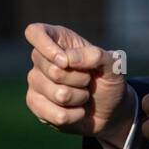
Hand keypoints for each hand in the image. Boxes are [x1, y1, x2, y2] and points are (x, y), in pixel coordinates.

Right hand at [23, 22, 132, 139]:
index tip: (65, 62)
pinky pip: (50, 113)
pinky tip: (77, 112)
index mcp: (59, 40)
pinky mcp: (35, 104)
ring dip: (79, 98)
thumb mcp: (113, 65)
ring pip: (56, 93)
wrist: (110, 110)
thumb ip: (96, 56)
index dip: (46, 48)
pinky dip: (72, 116)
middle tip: (87, 81)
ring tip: (84, 96)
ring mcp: (36, 82)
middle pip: (52, 69)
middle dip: (79, 80)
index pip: (35, 33)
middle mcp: (42, 59)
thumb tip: (69, 60)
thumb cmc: (108, 80)